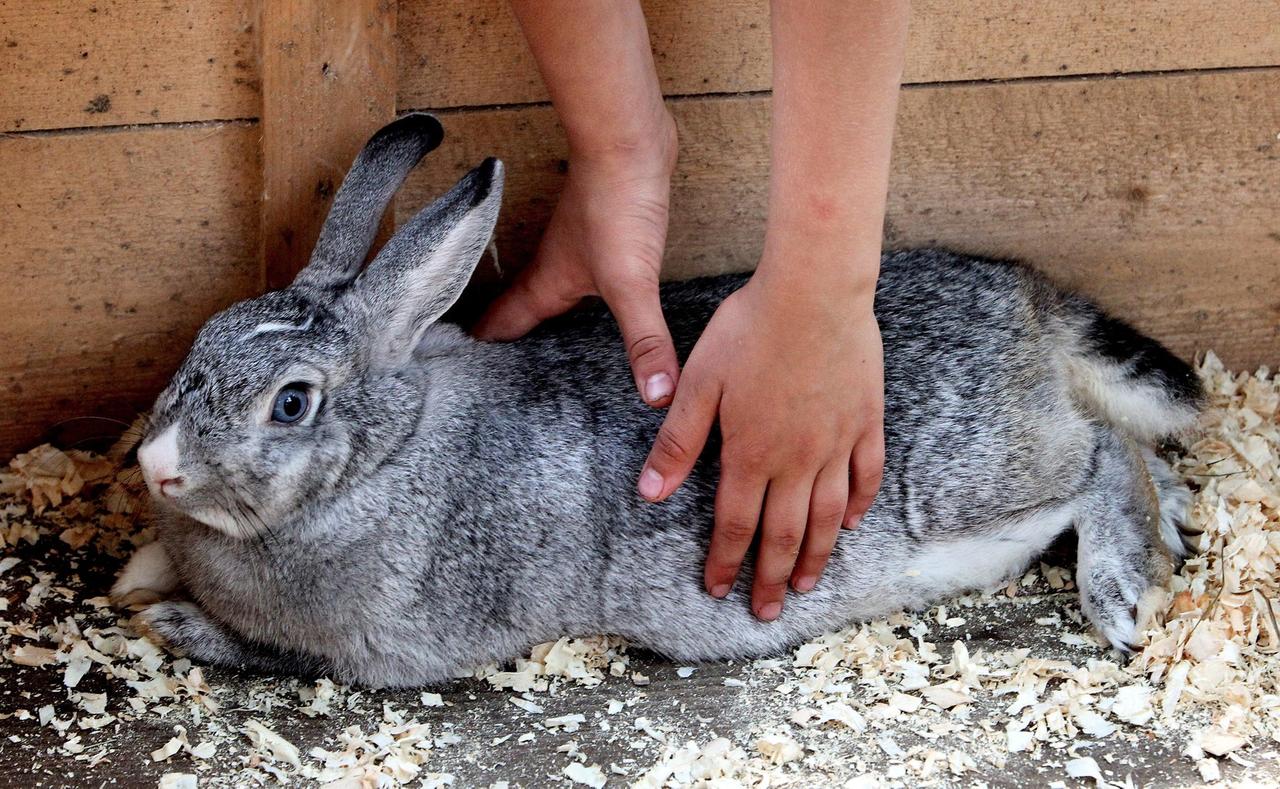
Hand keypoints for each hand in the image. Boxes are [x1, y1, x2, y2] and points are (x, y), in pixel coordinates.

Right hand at [474, 114, 681, 406]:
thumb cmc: (614, 204)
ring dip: (540, 319)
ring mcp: (576, 249)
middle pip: (519, 313)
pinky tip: (596, 303)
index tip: (463, 385)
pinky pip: (582, 275)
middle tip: (496, 379)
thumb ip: (644, 342)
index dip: (481, 354)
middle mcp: (553, 269)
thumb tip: (657, 398)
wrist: (629, 140)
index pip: (501, 326)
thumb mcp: (630, 284)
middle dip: (507, 345)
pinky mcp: (603, 234)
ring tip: (540, 350)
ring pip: (548, 292)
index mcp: (545, 284)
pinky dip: (579, 296)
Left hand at [637, 267, 884, 620]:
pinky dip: (859, 505)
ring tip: (806, 585)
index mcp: (751, 452)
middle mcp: (798, 459)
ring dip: (815, 555)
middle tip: (767, 613)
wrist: (815, 289)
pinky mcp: (865, 420)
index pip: (736, 524)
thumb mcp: (699, 382)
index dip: (726, 562)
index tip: (718, 590)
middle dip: (771, 577)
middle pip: (784, 533)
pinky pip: (866, 475)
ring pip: (828, 516)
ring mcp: (837, 442)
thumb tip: (648, 493)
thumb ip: (678, 442)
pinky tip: (852, 524)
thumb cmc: (749, 328)